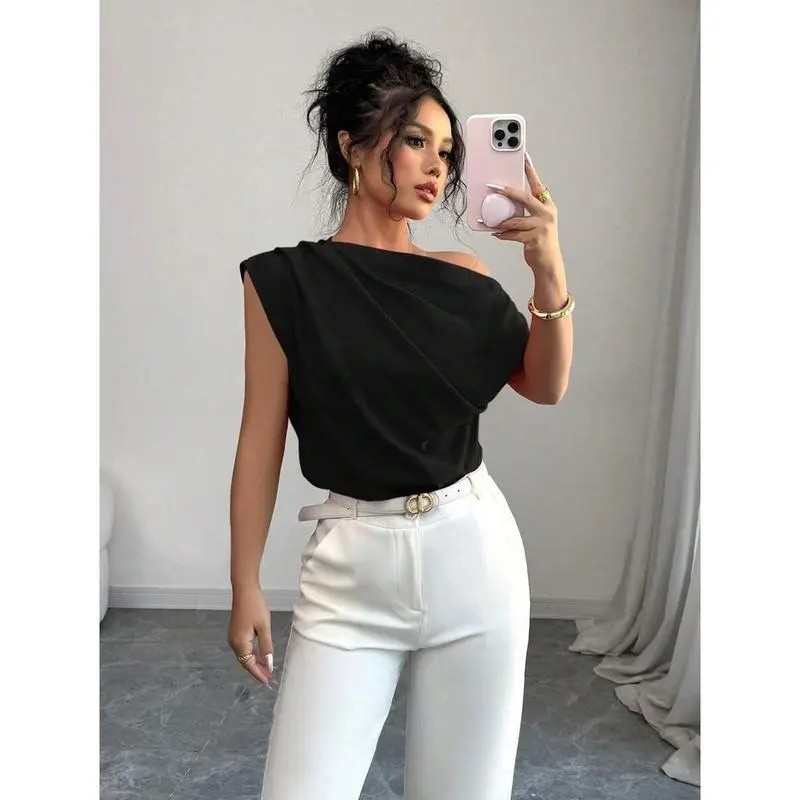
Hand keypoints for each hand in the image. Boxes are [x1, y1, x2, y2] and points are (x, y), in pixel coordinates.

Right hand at [227, 584, 274, 685]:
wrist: (244, 590)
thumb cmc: (255, 606)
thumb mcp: (264, 627)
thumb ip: (266, 646)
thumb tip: (268, 663)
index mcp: (240, 643)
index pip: (249, 664)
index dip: (258, 674)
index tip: (268, 681)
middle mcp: (234, 642)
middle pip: (245, 661)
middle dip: (257, 670)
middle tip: (269, 678)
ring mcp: (233, 637)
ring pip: (244, 655)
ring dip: (255, 662)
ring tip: (267, 669)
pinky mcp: (236, 631)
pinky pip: (244, 647)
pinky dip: (252, 653)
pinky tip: (261, 655)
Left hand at [488, 154, 563, 276]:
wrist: (549, 262)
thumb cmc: (540, 241)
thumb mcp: (537, 222)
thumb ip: (527, 211)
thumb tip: (508, 202)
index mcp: (547, 206)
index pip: (538, 185)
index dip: (531, 172)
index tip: (525, 158)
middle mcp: (546, 214)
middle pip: (525, 198)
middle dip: (508, 192)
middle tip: (494, 187)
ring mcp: (542, 226)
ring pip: (516, 220)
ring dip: (502, 222)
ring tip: (493, 224)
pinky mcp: (534, 239)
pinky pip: (513, 235)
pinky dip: (503, 235)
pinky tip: (497, 234)